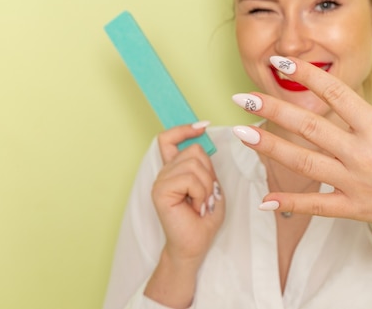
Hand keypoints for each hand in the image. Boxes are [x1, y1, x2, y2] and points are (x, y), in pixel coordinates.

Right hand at [152, 124, 224, 261]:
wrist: (195, 245)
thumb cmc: (204, 218)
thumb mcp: (211, 185)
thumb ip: (205, 165)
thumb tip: (202, 141)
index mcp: (174, 169)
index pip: (169, 139)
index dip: (184, 129)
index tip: (202, 126)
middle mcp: (164, 172)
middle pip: (193, 150)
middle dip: (209, 173)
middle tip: (205, 196)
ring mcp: (160, 181)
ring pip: (194, 164)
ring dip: (206, 186)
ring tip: (200, 203)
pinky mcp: (160, 191)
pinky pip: (189, 179)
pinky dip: (200, 193)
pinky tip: (195, 208)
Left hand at [232, 16, 371, 239]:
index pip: (335, 94)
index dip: (305, 75)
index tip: (280, 61)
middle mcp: (362, 154)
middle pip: (310, 127)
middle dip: (274, 109)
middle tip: (242, 96)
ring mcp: (356, 183)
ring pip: (305, 163)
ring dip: (271, 148)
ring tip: (241, 134)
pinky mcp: (355, 208)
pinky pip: (318, 206)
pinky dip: (291, 204)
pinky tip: (265, 199)